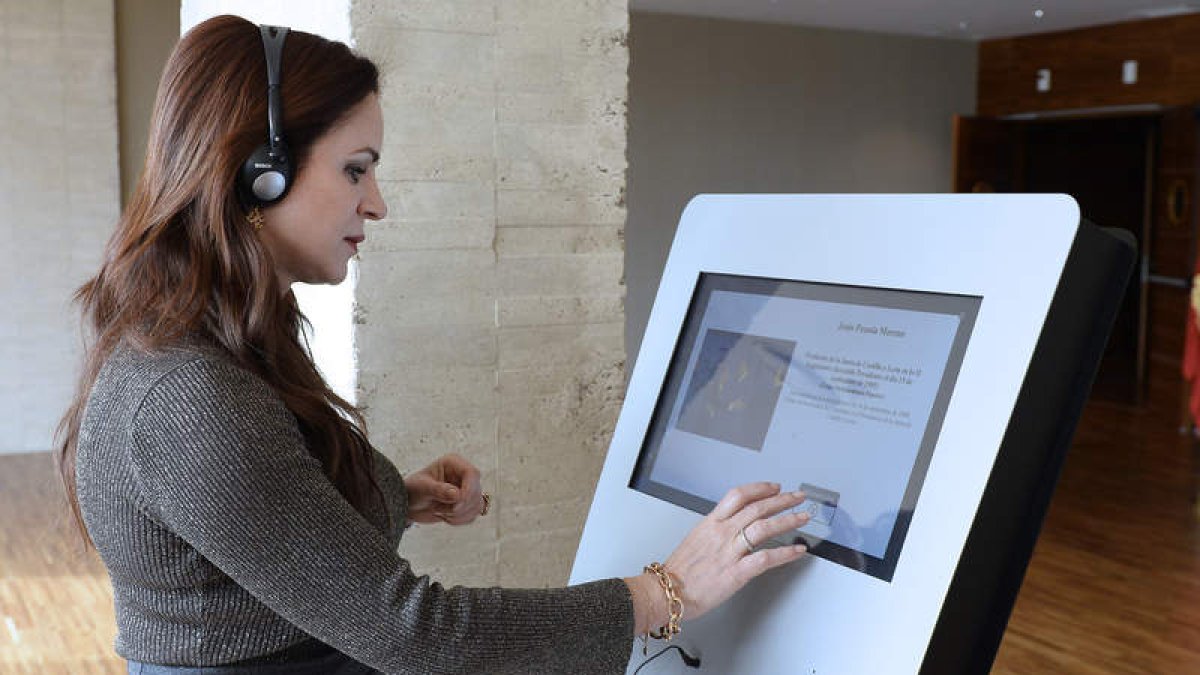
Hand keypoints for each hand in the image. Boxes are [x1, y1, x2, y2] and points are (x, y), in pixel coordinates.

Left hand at [403, 453, 485, 525]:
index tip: (456, 504)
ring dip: (458, 514)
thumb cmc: (413, 489)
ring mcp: (467, 489)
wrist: (408, 504)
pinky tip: (445, 517)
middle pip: (476, 491)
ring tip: (439, 511)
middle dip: (459, 506)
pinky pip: (473, 515)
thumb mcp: (422, 488)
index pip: (472, 473)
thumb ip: (439, 490)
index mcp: (453, 463)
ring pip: (476, 505)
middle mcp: (463, 475)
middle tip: (439, 509)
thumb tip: (457, 495)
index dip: (469, 490)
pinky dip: (460, 520)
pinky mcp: (467, 503)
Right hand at [625, 482, 808, 632]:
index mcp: (710, 523)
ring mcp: (730, 552)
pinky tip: (797, 550)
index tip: (774, 487)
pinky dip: (785, 553)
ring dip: (788, 520)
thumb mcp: (694, 540)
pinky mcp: (736, 572)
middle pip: (757, 507)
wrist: (667, 592)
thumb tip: (730, 527)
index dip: (760, 488)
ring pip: (764, 527)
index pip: (738, 495)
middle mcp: (722, 533)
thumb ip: (714, 531)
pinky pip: (766, 558)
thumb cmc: (678, 572)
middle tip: (797, 497)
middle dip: (782, 500)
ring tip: (802, 517)